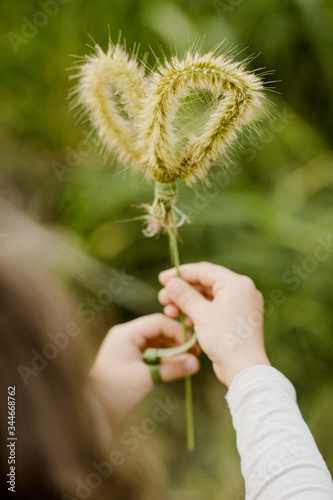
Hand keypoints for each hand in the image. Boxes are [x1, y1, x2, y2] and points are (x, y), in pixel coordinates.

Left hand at [90, 313, 199, 421]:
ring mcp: (128, 346)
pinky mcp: (130, 358)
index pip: (157, 323)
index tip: (192, 345)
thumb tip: (195, 363)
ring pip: (156, 341)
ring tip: (189, 360)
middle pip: (158, 330)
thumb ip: (171, 368)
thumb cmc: (116, 390)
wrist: (95, 410)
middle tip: (194, 352)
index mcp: (126, 333)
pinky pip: (152, 351)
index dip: (177, 332)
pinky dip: (164, 357)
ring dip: (172, 349)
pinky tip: (177, 365)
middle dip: (176, 340)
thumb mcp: (146, 377)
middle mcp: (127, 336)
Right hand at [158, 262, 269, 386]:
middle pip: (204, 284)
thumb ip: (185, 295)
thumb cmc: (226, 340)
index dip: (180, 274)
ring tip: (169, 312)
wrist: (244, 370)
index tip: (161, 279)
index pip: (204, 271)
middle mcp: (241, 291)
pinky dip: (197, 313)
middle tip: (162, 299)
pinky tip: (184, 321)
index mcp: (237, 284)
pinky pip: (212, 309)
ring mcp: (239, 305)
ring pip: (206, 297)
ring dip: (186, 303)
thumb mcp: (202, 315)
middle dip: (181, 291)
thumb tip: (171, 282)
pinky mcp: (235, 319)